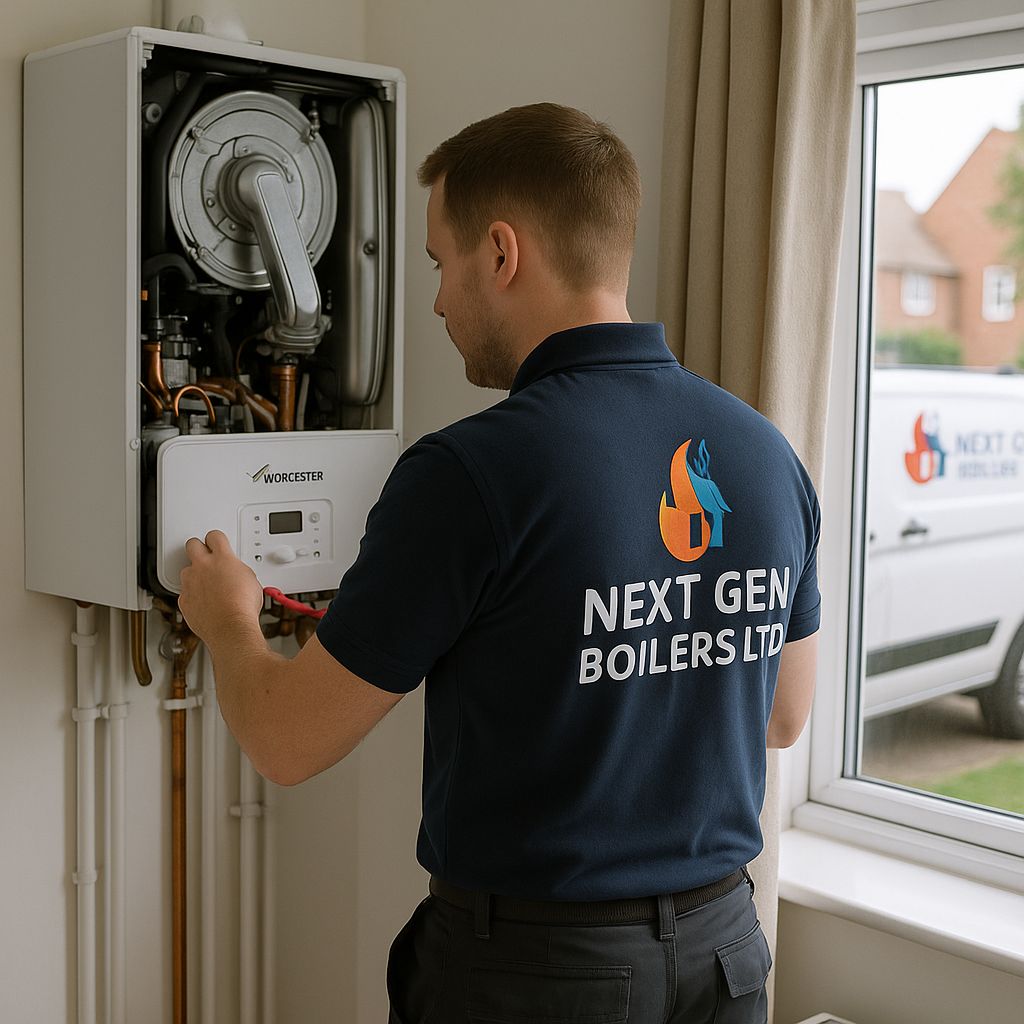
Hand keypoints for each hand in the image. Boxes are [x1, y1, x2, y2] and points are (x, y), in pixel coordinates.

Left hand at [179, 530, 264, 645]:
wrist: (231, 628)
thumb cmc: (243, 607)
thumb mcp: (251, 580)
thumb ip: (238, 570)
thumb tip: (235, 572)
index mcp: (222, 558)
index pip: (214, 536)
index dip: (216, 539)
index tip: (217, 543)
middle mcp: (203, 567)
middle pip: (192, 544)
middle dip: (198, 547)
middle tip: (204, 554)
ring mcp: (191, 582)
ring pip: (186, 570)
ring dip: (195, 574)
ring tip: (207, 585)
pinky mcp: (184, 599)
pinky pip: (185, 592)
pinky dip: (192, 595)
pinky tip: (204, 602)